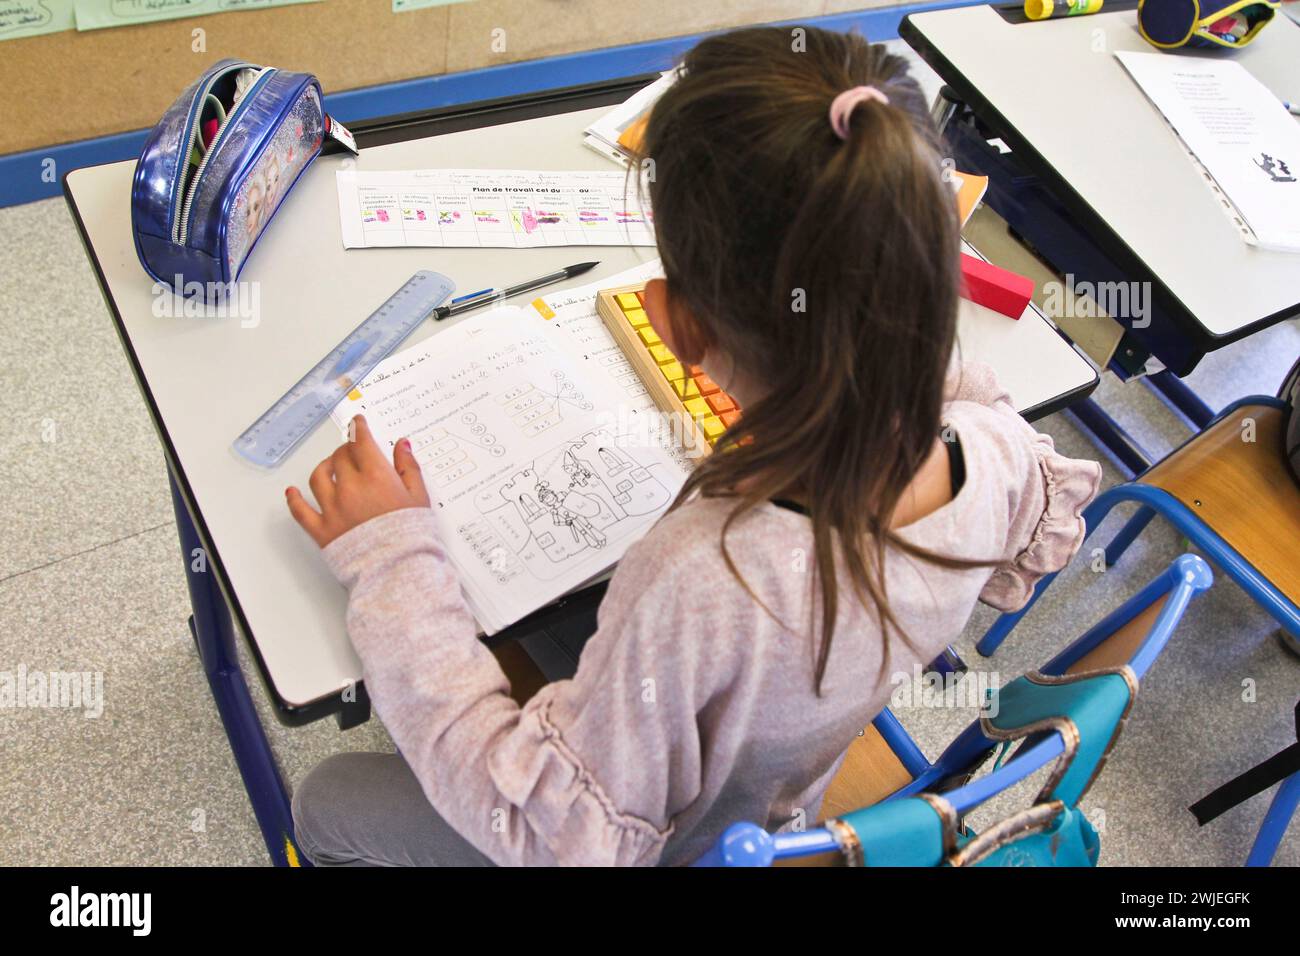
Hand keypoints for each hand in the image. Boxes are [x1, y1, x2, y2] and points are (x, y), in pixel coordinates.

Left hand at [286, 415, 429, 547]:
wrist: (397, 570)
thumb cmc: (412, 537)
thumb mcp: (419, 498)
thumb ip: (409, 468)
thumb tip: (402, 445)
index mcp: (377, 477)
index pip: (361, 442)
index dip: (358, 428)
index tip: (357, 423)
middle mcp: (351, 488)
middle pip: (340, 457)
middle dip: (346, 449)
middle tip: (352, 450)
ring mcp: (333, 509)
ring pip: (318, 476)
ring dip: (324, 467)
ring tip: (330, 467)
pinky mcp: (321, 530)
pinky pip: (300, 511)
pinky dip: (294, 499)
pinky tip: (292, 492)